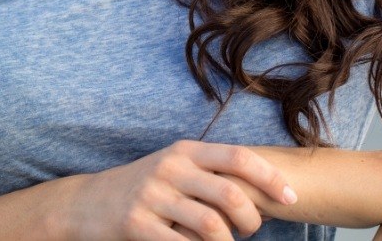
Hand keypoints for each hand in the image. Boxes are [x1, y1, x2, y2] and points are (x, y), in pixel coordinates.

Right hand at [63, 139, 295, 239]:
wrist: (90, 203)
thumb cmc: (146, 187)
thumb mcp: (176, 167)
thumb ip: (211, 171)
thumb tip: (262, 186)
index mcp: (186, 150)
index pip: (238, 157)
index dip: (269, 177)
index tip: (291, 197)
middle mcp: (171, 167)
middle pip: (230, 193)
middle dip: (252, 219)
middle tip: (252, 231)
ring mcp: (153, 195)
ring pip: (211, 225)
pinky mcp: (137, 223)